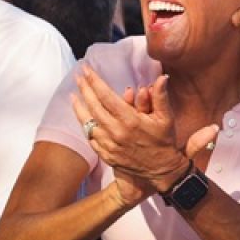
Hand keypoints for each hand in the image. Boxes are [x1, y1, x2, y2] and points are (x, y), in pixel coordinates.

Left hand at [72, 67, 207, 200]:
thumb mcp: (166, 117)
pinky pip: (91, 137)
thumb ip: (161, 97)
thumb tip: (161, 78)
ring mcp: (109, 145)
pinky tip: (82, 117)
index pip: (107, 97)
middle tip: (78, 76)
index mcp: (131, 121)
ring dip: (79, 108)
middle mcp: (116, 132)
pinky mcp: (106, 155)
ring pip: (88, 123)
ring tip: (73, 95)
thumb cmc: (164, 141)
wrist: (160, 170)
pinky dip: (85, 125)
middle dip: (84, 89)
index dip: (95, 82)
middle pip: (94, 107)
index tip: (87, 70)